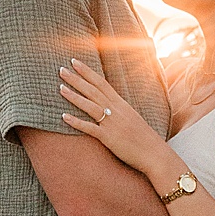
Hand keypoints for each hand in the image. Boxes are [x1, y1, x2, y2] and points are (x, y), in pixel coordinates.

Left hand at [59, 57, 169, 180]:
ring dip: (74, 96)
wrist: (154, 153)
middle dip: (76, 79)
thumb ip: (118, 110)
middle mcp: (116, 110)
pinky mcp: (109, 138)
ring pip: (90, 105)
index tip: (74, 62)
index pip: (101, 83)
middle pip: (93, 90)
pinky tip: (63, 116)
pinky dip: (76, 122)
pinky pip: (89, 128)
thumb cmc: (143, 138)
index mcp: (121, 104)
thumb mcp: (131, 118)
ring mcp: (112, 123)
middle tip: (61, 69)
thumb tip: (106, 105)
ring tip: (60, 87)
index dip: (87, 72)